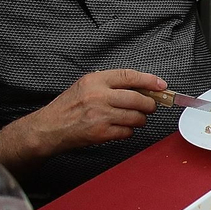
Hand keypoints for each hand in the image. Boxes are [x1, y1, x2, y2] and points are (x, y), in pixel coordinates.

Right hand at [20, 69, 166, 153]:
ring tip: (135, 118)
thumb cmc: (67, 107)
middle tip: (150, 106)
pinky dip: (129, 131)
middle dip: (150, 104)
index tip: (161, 85)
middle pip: (138, 98)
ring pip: (136, 117)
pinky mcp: (101, 132)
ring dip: (141, 119)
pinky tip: (121, 128)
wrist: (49, 128)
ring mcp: (100, 115)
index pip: (129, 76)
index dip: (149, 80)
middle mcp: (98, 96)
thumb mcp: (84, 86)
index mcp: (95, 81)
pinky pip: (127, 132)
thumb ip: (109, 83)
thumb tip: (140, 86)